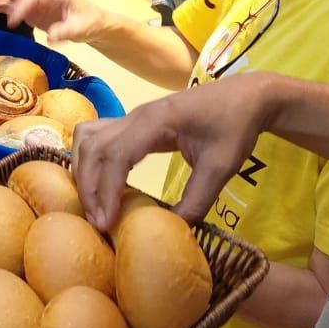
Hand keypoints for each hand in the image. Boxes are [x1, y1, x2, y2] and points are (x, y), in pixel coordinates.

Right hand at [0, 0, 106, 43]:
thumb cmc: (90, 23)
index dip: (21, 7)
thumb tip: (51, 37)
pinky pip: (14, 5)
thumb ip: (67, 31)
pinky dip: (0, 4)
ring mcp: (37, 2)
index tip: (11, 22)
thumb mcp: (82, 28)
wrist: (94, 24)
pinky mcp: (33, 11)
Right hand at [72, 72, 273, 228]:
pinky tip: (99, 184)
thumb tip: (174, 231)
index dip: (106, 190)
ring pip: (87, 138)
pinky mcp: (134, 123)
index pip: (116, 154)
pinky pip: (98, 136)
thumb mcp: (222, 166)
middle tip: (98, 221)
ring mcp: (132, 116)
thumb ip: (198, 199)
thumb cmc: (236, 126)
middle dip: (88, 186)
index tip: (107, 222)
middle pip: (93, 147)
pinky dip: (89, 160)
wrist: (245, 97)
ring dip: (83, 170)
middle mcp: (136, 115)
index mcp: (157, 121)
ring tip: (94, 204)